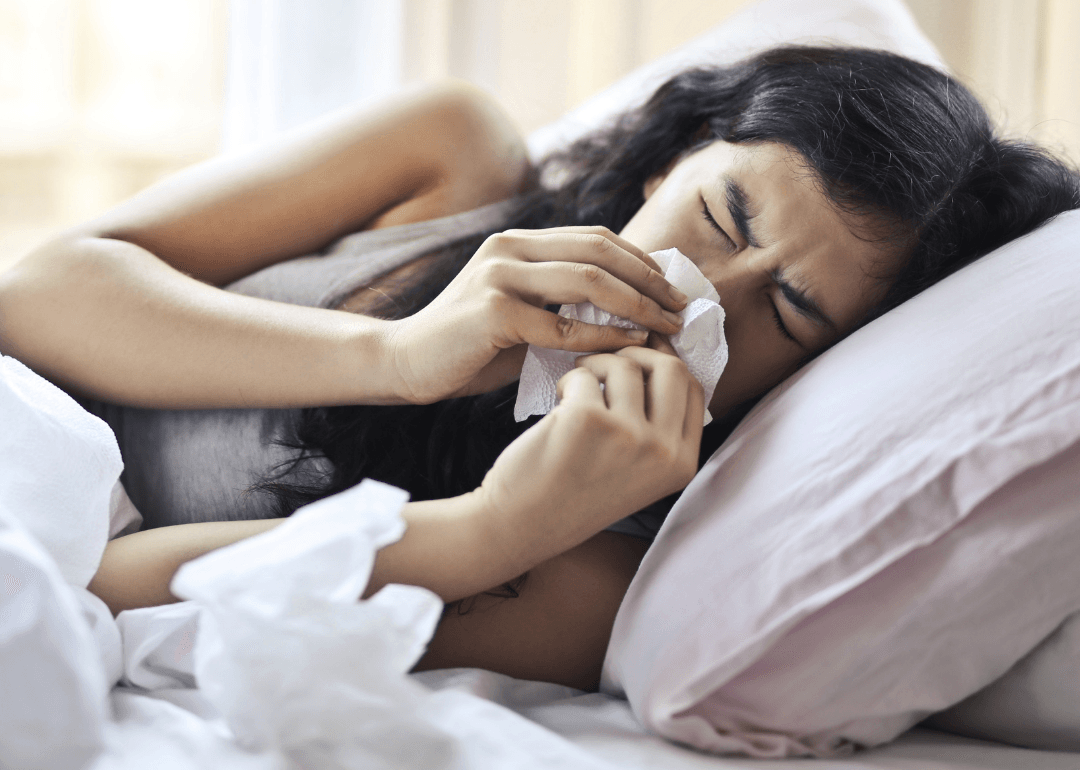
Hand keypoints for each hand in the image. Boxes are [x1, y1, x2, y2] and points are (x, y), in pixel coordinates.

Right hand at [383, 226, 687, 403]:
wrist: (405, 364)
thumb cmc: (470, 348)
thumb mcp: (522, 316)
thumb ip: (562, 306)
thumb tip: (630, 313)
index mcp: (518, 243)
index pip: (595, 238)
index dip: (641, 260)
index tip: (673, 288)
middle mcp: (509, 249)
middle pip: (599, 251)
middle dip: (649, 279)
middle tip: (682, 306)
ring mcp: (499, 276)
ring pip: (587, 281)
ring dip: (637, 304)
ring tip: (667, 325)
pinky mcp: (492, 312)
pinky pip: (562, 326)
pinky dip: (603, 337)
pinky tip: (629, 346)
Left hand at [473, 344, 703, 563]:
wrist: (524, 524)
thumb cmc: (576, 492)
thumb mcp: (638, 470)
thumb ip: (658, 427)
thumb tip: (661, 358)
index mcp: (682, 463)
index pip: (694, 389)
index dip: (667, 362)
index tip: (642, 356)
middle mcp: (662, 451)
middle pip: (671, 368)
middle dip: (638, 354)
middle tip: (607, 363)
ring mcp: (627, 435)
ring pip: (625, 366)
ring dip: (596, 365)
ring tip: (576, 388)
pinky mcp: (587, 420)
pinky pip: (585, 375)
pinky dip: (569, 381)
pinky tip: (559, 403)